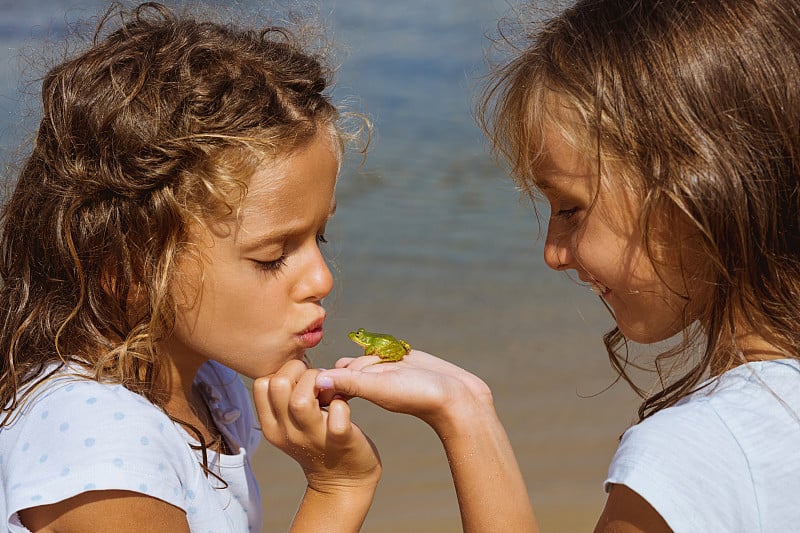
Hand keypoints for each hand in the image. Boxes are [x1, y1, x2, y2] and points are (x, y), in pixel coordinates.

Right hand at [253, 359, 380, 492]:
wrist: (343, 482)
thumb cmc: (317, 441)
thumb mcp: (291, 424)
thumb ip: (285, 399)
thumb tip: (294, 364)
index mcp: (272, 426)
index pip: (262, 383)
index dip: (284, 371)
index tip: (301, 380)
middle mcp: (287, 433)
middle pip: (277, 384)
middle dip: (301, 371)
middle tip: (317, 383)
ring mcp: (312, 437)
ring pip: (300, 399)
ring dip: (320, 384)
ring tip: (329, 391)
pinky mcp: (340, 440)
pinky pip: (337, 412)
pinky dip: (342, 403)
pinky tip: (343, 406)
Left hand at [315, 350, 493, 432]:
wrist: (457, 398)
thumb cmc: (418, 396)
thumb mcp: (382, 389)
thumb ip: (352, 383)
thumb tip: (319, 380)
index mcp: (361, 388)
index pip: (334, 375)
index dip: (332, 372)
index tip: (345, 372)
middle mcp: (371, 379)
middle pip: (352, 359)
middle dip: (362, 357)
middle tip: (385, 367)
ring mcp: (388, 369)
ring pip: (369, 351)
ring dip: (376, 349)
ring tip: (395, 360)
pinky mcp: (403, 360)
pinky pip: (386, 348)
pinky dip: (386, 347)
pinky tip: (398, 351)